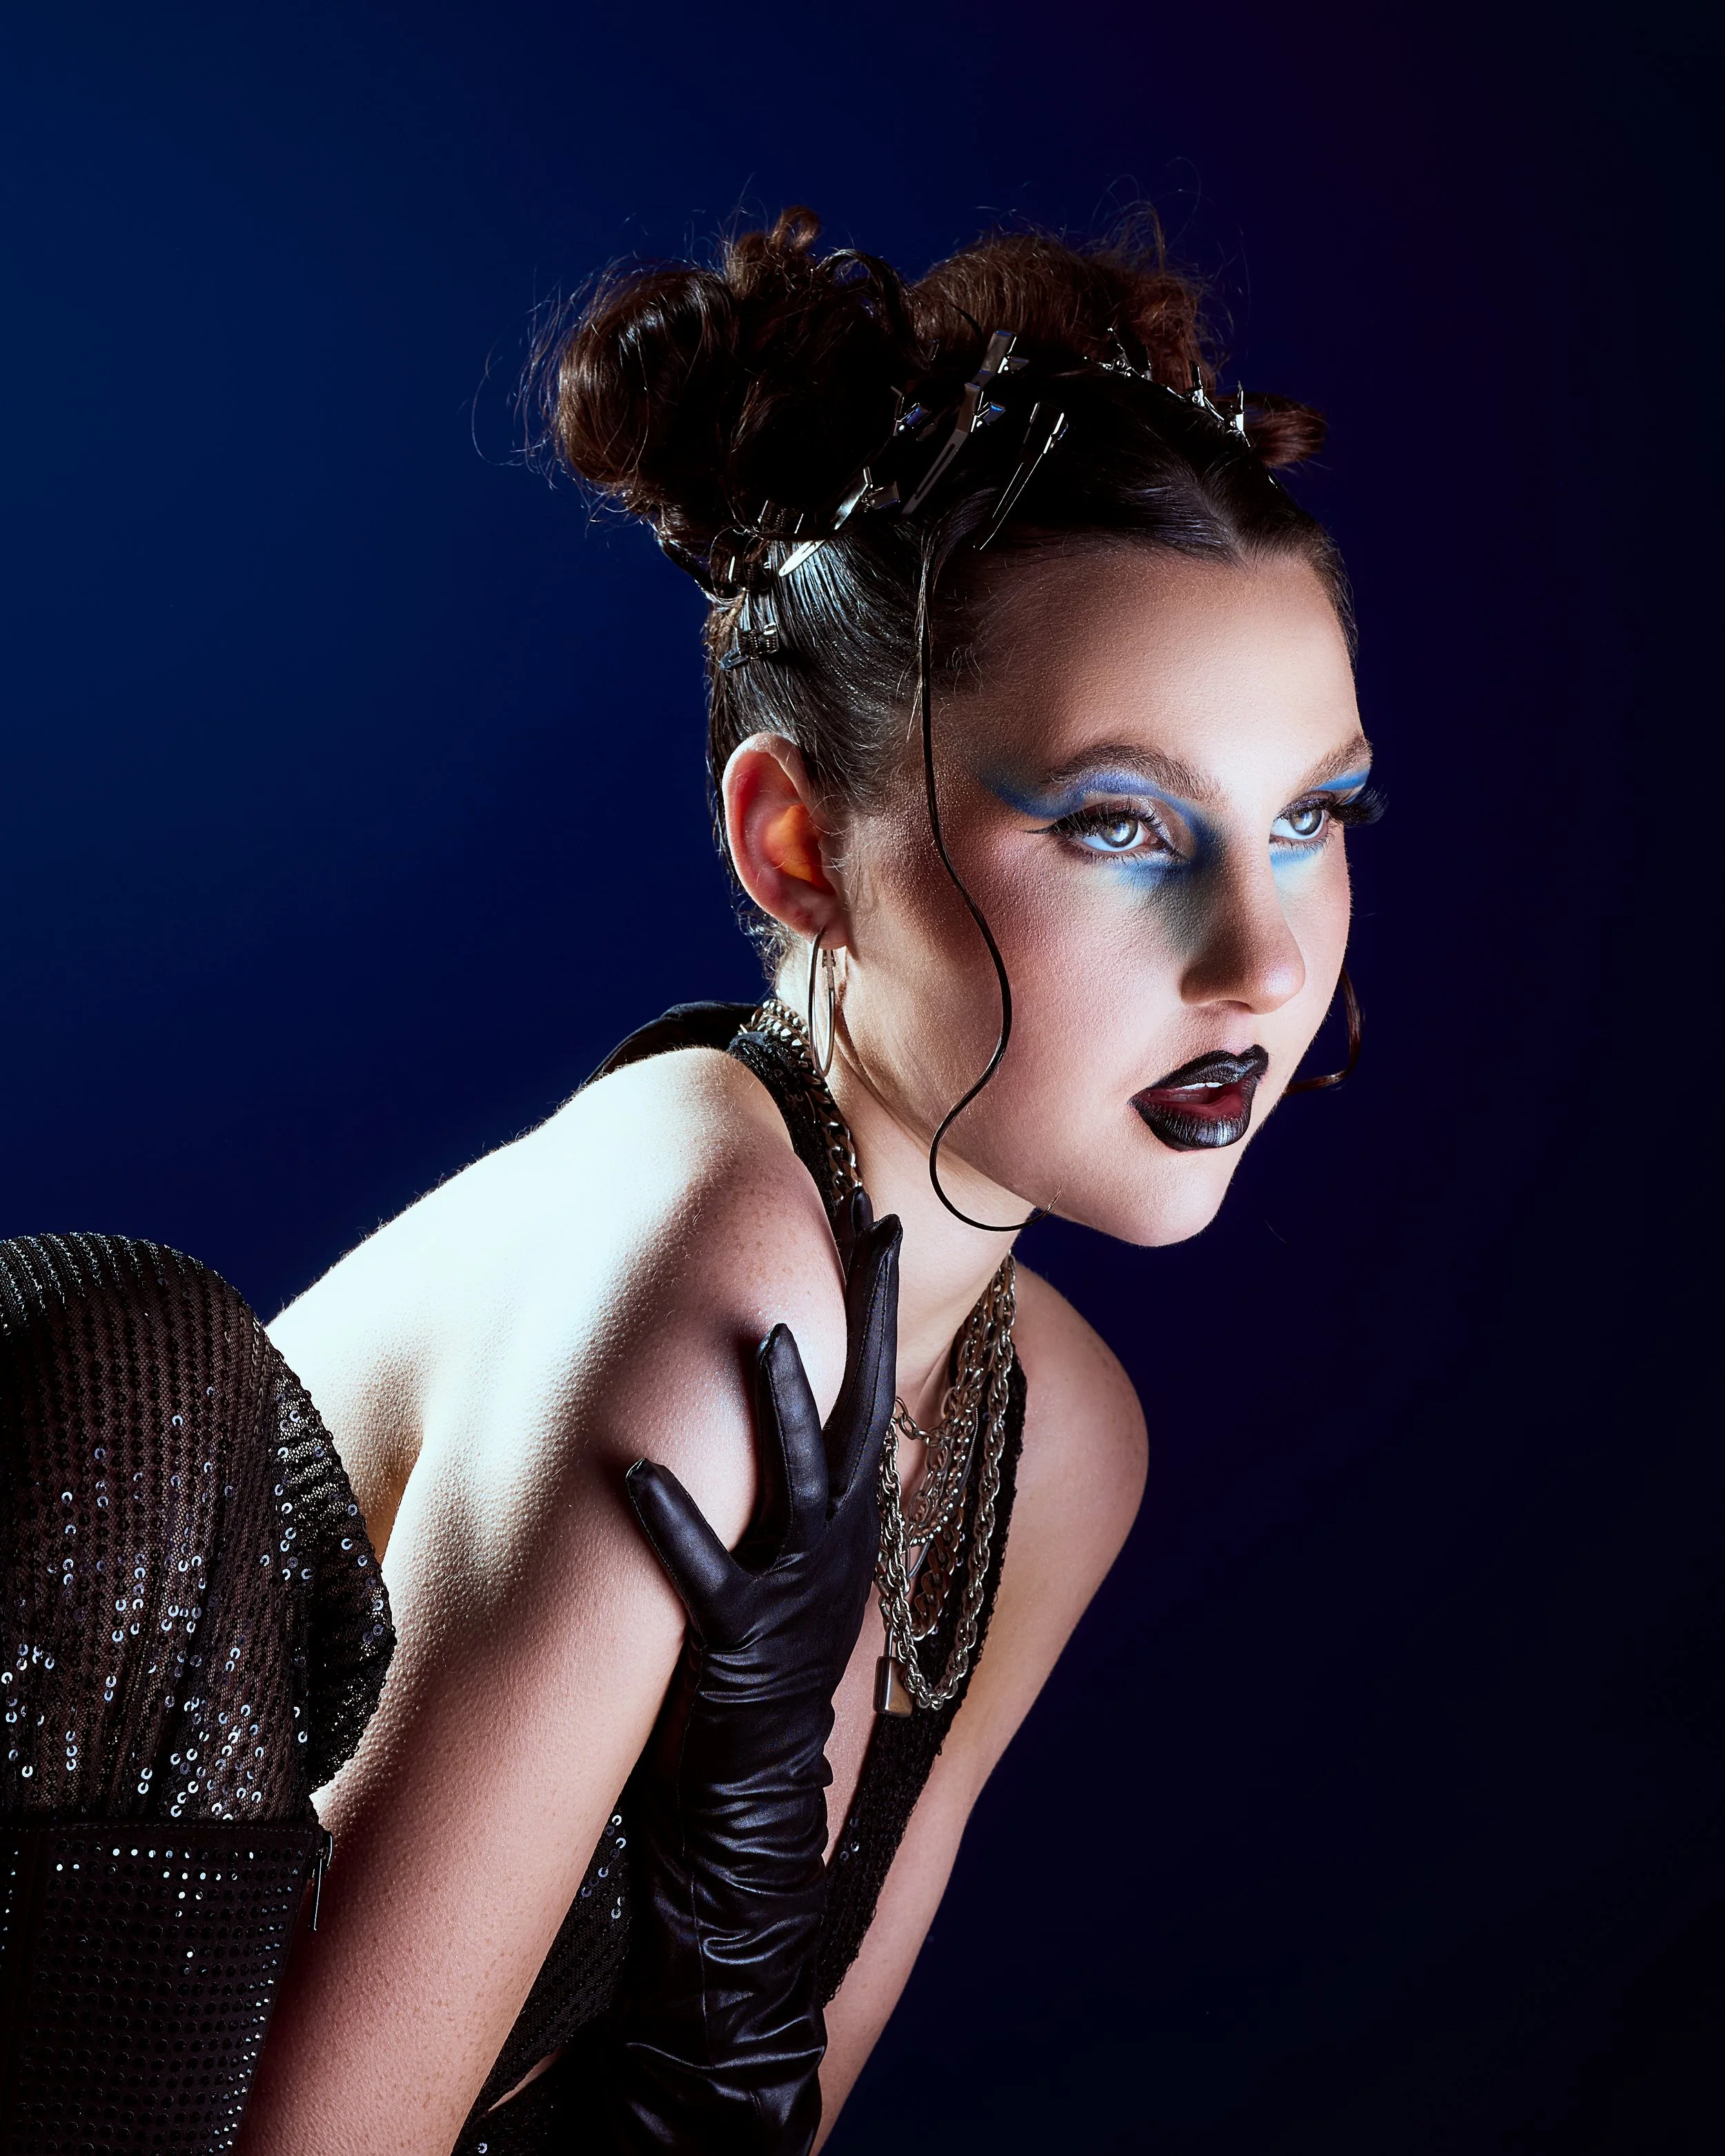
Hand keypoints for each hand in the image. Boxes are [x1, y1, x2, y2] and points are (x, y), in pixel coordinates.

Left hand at [602, 1201, 899, 2153]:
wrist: (754, 1822)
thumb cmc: (758, 1687)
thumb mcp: (790, 1574)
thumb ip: (796, 1497)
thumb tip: (821, 1423)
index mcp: (845, 1521)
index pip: (876, 1388)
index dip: (882, 1304)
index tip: (885, 1218)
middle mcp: (833, 1543)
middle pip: (863, 1407)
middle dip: (872, 1316)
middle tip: (876, 1226)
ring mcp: (790, 1590)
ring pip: (798, 1478)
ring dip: (783, 1404)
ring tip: (771, 1331)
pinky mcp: (735, 1642)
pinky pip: (704, 1569)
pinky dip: (672, 1520)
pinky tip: (630, 1469)